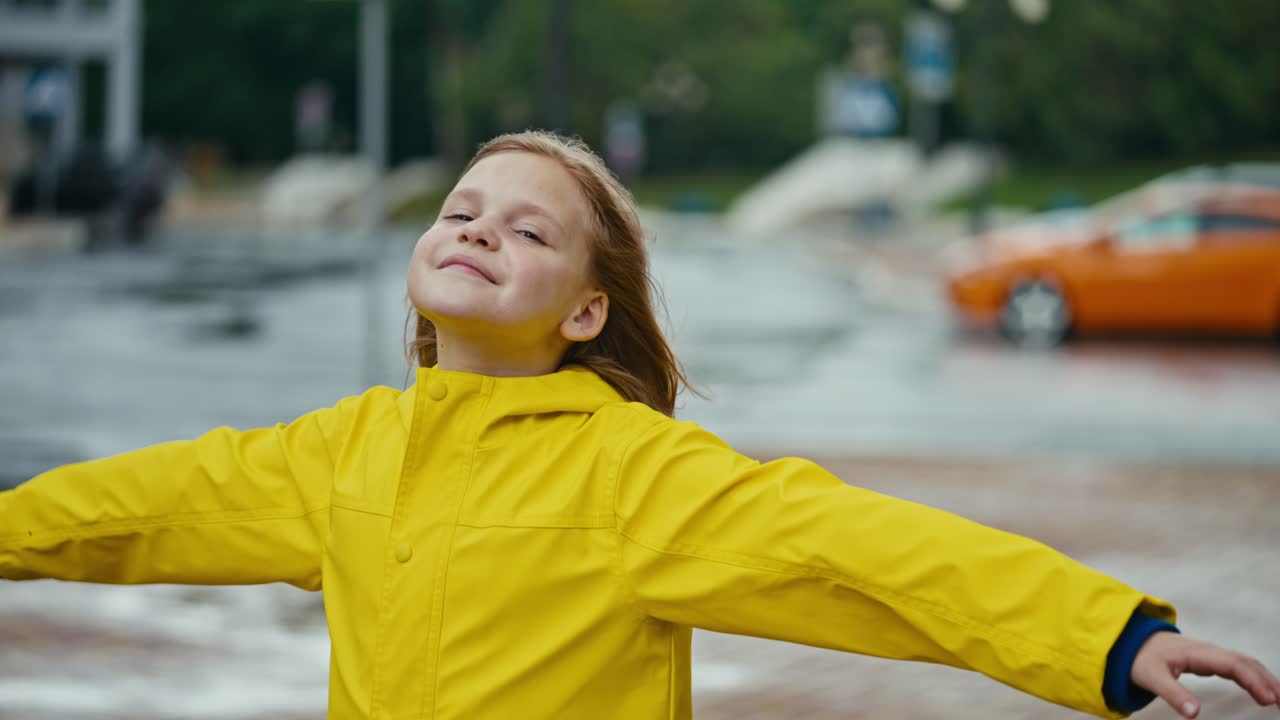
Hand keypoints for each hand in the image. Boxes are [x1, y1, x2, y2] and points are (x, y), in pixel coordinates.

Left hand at [1131, 631, 1279, 717]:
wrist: (1134, 641)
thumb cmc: (1142, 659)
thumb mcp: (1152, 678)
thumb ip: (1173, 694)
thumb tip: (1195, 714)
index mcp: (1197, 653)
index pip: (1233, 664)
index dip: (1253, 680)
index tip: (1269, 699)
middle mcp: (1209, 651)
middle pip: (1246, 662)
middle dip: (1268, 681)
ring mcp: (1212, 654)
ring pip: (1246, 664)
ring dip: (1266, 679)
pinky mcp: (1213, 660)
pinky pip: (1240, 667)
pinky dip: (1256, 678)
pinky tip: (1266, 693)